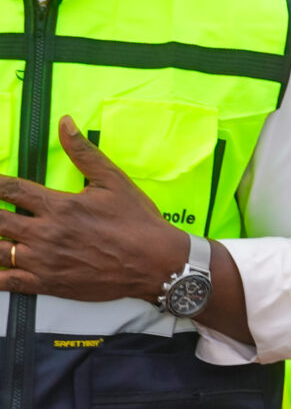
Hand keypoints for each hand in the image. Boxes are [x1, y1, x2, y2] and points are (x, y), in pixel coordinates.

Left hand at [0, 117, 189, 300]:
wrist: (158, 263)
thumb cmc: (138, 223)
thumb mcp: (114, 181)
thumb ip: (84, 153)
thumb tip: (64, 124)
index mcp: (59, 206)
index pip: (9, 189)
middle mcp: (46, 233)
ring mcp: (44, 261)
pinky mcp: (48, 283)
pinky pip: (8, 281)